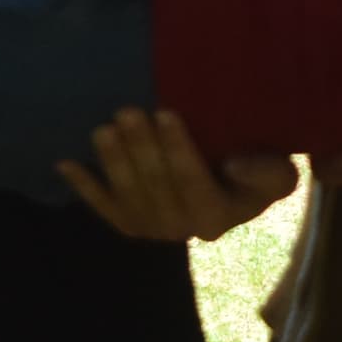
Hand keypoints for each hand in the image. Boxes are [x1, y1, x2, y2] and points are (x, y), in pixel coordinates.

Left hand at [59, 108, 298, 239]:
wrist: (235, 192)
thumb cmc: (256, 173)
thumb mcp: (278, 173)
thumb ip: (265, 172)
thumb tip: (235, 164)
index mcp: (218, 217)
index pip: (194, 183)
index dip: (178, 149)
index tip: (165, 112)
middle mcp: (181, 230)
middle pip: (157, 187)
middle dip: (140, 148)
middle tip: (127, 111)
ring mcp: (151, 228)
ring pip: (128, 196)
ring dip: (114, 162)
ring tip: (105, 128)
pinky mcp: (129, 223)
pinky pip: (103, 207)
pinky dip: (83, 186)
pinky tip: (64, 162)